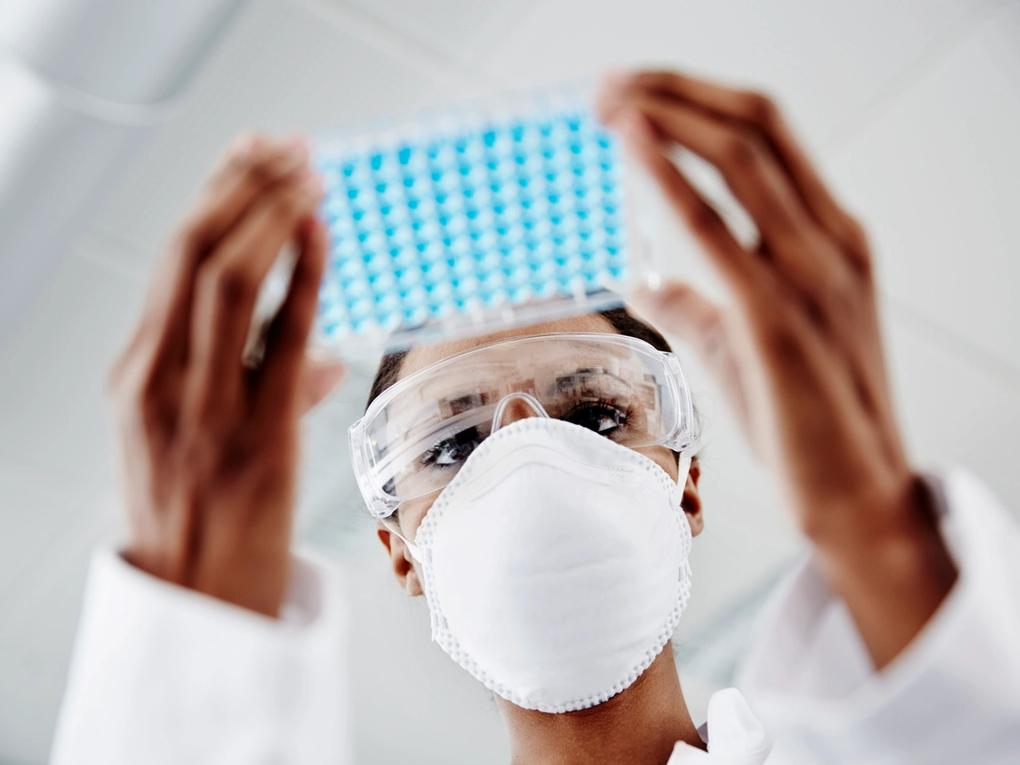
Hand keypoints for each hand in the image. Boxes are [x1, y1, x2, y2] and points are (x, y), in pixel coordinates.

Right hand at [106, 135, 344, 616]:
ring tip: (309, 173)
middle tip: (285, 145)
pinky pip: (281, 338)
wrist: (197, 602)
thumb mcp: (193, 443)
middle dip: (239, 187)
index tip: (250, 154)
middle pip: (191, 253)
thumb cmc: (199, 517)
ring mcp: (202, 408)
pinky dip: (301, 275)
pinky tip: (321, 230)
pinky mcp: (256, 436)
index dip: (214, 197)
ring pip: (225, 281)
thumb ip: (246, 388)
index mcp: (136, 375)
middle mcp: (158, 381)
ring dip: (270, 215)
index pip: (172, 262)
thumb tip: (322, 362)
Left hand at [599, 71, 956, 666]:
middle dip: (675, 91)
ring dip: (668, 115)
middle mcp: (830, 240)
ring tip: (609, 100)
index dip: (698, 101)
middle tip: (607, 86)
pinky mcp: (779, 319)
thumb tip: (645, 279)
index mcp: (831, 236)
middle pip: (754, 125)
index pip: (767, 135)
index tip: (636, 95)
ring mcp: (812, 275)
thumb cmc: (803, 417)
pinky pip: (719, 231)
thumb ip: (696, 303)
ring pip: (742, 158)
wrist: (853, 490)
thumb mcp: (741, 344)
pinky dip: (672, 178)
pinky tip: (634, 145)